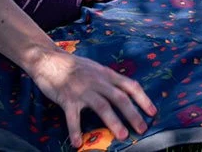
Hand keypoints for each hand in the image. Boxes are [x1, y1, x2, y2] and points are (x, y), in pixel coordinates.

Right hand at [28, 47, 155, 146]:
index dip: (143, 99)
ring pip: (102, 106)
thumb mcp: (95, 68)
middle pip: (119, 98)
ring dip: (113, 122)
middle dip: (133, 114)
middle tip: (142, 129)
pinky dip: (75, 130)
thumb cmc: (73, 66)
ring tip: (122, 136)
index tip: (153, 112)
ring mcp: (82, 89)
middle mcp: (97, 81)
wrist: (49, 58)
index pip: (130, 85)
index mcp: (106, 74)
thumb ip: (108, 80)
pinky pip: (72, 117)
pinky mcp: (67, 98)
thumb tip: (123, 93)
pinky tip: (77, 143)